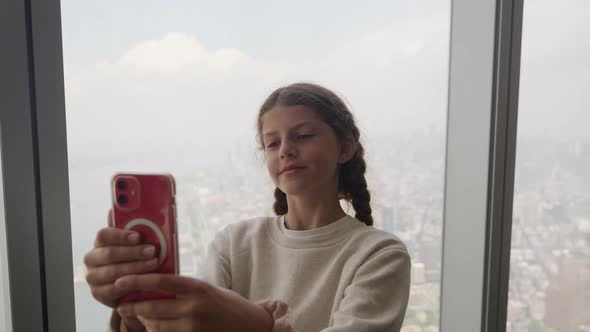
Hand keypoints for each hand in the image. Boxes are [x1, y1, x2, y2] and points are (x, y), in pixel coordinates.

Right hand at [83, 210, 159, 327]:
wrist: (128, 286)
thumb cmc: (132, 259)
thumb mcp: (134, 243)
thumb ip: (132, 228)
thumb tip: (125, 209)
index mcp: (99, 243)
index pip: (103, 235)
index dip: (121, 235)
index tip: (138, 236)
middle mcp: (92, 259)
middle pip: (109, 253)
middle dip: (133, 252)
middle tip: (152, 250)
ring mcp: (93, 278)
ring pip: (113, 272)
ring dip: (135, 268)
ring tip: (153, 263)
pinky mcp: (99, 294)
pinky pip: (114, 289)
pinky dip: (131, 284)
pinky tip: (145, 280)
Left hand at [114, 274, 273, 331]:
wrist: (250, 325)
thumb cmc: (227, 304)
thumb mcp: (206, 288)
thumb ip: (183, 288)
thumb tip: (154, 286)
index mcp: (196, 287)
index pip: (160, 281)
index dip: (137, 281)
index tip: (121, 282)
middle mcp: (193, 307)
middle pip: (152, 307)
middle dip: (134, 306)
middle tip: (123, 305)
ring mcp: (192, 326)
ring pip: (156, 325)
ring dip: (145, 321)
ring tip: (141, 316)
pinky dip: (158, 331)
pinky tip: (156, 326)